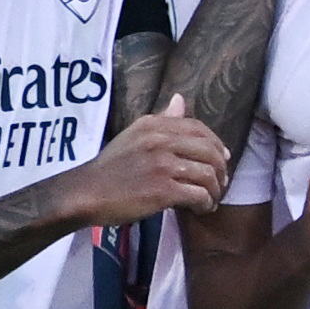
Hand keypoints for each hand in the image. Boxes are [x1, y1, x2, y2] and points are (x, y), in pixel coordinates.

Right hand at [59, 98, 230, 226]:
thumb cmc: (110, 168)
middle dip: (220, 169)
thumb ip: (162, 120)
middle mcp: (160, 140)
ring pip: (208, 174)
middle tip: (219, 183)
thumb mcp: (134, 135)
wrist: (87, 193)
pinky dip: (205, 203)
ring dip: (215, 190)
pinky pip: (199, 194)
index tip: (222, 158)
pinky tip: (201, 209)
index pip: (197, 128)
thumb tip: (180, 99)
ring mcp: (162, 165)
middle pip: (209, 150)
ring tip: (210, 199)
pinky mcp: (163, 190)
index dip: (216, 144)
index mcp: (153, 125)